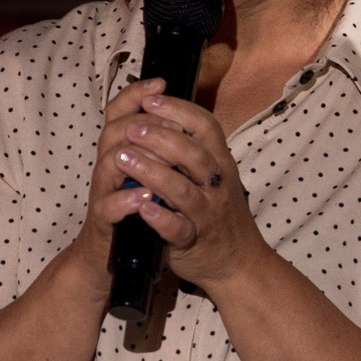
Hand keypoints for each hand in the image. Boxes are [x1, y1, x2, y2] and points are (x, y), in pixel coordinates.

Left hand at [102, 87, 266, 286]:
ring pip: (182, 190)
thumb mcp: (213, 173)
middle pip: (193, 154)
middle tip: (131, 128)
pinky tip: (141, 207)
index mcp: (220, 161)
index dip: (179, 109)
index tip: (151, 98)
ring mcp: (207, 213)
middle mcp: (217, 184)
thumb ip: (191, 147)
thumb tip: (160, 110)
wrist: (238, 261)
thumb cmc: (218, 210)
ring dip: (152, 172)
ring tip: (123, 158)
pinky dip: (160, 217)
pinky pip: (178, 229)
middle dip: (160, 137)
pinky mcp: (194, 241)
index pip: (205, 126)